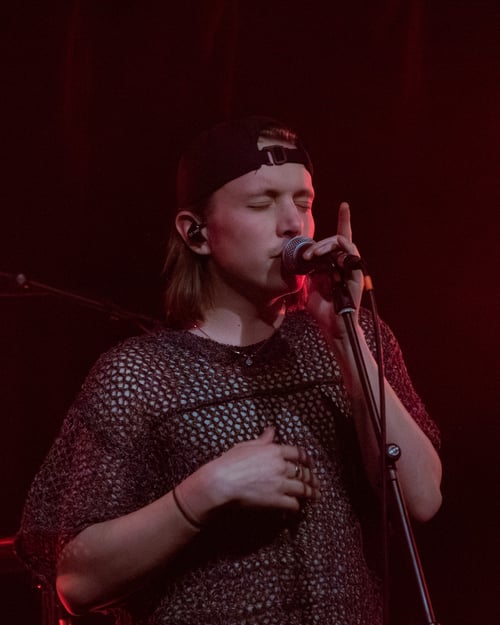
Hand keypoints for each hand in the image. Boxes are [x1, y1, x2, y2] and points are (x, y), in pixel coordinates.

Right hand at [176, 427, 320, 522]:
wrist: (221, 483)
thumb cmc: (229, 463)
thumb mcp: (246, 446)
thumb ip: (263, 440)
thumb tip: (272, 431)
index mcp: (274, 450)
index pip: (299, 453)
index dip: (307, 459)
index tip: (310, 464)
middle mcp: (281, 466)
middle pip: (304, 472)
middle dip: (312, 478)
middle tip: (316, 483)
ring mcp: (280, 484)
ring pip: (303, 489)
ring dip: (311, 493)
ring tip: (315, 496)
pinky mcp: (276, 501)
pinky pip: (294, 504)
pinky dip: (297, 506)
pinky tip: (297, 507)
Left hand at [306, 202, 363, 339]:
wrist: (331, 326)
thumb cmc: (322, 308)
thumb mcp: (310, 283)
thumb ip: (310, 268)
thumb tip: (304, 256)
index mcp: (337, 264)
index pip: (341, 238)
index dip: (345, 221)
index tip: (345, 205)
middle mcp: (347, 264)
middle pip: (337, 239)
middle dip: (319, 243)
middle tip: (307, 254)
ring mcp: (352, 269)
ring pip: (343, 243)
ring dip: (325, 245)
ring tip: (313, 255)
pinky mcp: (356, 275)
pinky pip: (351, 255)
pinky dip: (338, 251)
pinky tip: (325, 258)